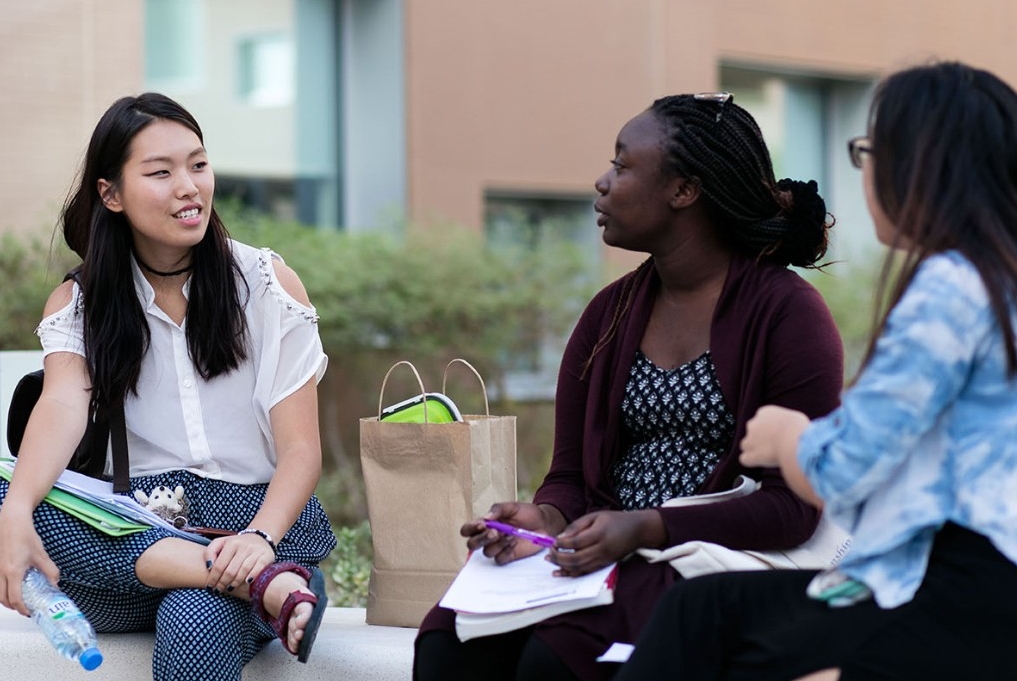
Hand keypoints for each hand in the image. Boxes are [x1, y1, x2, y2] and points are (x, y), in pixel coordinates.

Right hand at [0, 508, 59, 614]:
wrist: (11, 522)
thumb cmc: (25, 536)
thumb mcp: (41, 554)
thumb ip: (50, 571)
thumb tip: (55, 584)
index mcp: (13, 572)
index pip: (15, 598)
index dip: (22, 608)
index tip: (29, 611)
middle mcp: (0, 572)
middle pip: (2, 598)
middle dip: (12, 606)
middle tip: (23, 608)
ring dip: (5, 598)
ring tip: (16, 599)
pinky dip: (1, 588)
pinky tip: (10, 586)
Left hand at [203, 533, 275, 592]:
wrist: (258, 538)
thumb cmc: (235, 545)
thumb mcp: (221, 543)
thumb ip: (210, 552)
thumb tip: (209, 567)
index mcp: (230, 543)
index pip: (219, 565)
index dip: (213, 578)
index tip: (209, 586)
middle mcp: (243, 546)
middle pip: (230, 570)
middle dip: (222, 583)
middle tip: (218, 590)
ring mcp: (255, 550)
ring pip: (243, 570)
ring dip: (235, 582)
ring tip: (229, 588)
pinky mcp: (266, 555)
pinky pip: (258, 568)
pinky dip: (252, 576)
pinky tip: (246, 582)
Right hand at [460, 502, 563, 565]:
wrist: (544, 523)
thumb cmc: (527, 513)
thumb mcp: (512, 506)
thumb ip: (497, 510)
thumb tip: (485, 518)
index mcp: (486, 523)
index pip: (468, 529)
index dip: (470, 529)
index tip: (482, 525)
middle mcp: (488, 537)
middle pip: (472, 544)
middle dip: (481, 539)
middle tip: (495, 532)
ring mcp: (498, 547)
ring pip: (486, 552)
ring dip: (498, 544)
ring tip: (511, 535)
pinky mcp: (508, 556)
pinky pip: (499, 559)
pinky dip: (506, 552)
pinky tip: (514, 543)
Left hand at [549, 509, 663, 576]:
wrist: (637, 531)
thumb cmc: (614, 520)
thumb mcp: (595, 516)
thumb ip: (577, 526)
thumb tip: (560, 537)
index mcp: (599, 534)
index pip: (576, 543)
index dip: (561, 543)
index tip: (552, 541)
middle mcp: (602, 549)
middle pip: (576, 558)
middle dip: (559, 557)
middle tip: (548, 553)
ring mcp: (603, 559)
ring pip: (580, 568)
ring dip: (562, 567)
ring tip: (550, 561)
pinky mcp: (604, 565)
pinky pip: (586, 572)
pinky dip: (571, 574)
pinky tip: (560, 572)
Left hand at [739, 405, 809, 468]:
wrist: (793, 440)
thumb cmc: (799, 429)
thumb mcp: (794, 418)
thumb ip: (786, 422)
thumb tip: (790, 428)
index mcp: (765, 412)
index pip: (762, 419)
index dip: (769, 428)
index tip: (777, 434)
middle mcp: (753, 424)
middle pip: (753, 431)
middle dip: (760, 438)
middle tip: (774, 445)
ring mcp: (750, 439)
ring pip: (746, 445)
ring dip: (754, 450)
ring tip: (767, 455)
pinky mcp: (750, 453)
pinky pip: (745, 458)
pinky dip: (751, 461)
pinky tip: (760, 463)